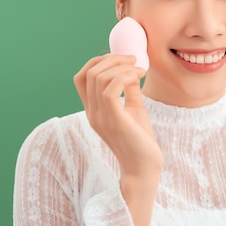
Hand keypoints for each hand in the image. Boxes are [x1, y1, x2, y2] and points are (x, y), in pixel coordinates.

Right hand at [73, 54, 162, 177]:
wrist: (144, 166)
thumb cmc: (140, 139)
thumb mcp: (133, 108)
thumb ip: (128, 90)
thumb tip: (131, 70)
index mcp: (93, 109)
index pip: (81, 77)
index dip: (97, 61)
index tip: (120, 58)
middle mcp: (92, 112)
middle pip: (90, 72)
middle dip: (112, 58)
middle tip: (133, 59)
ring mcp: (100, 116)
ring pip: (99, 77)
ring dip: (122, 66)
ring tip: (140, 70)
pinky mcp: (113, 119)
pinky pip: (110, 88)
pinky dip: (125, 76)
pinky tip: (139, 77)